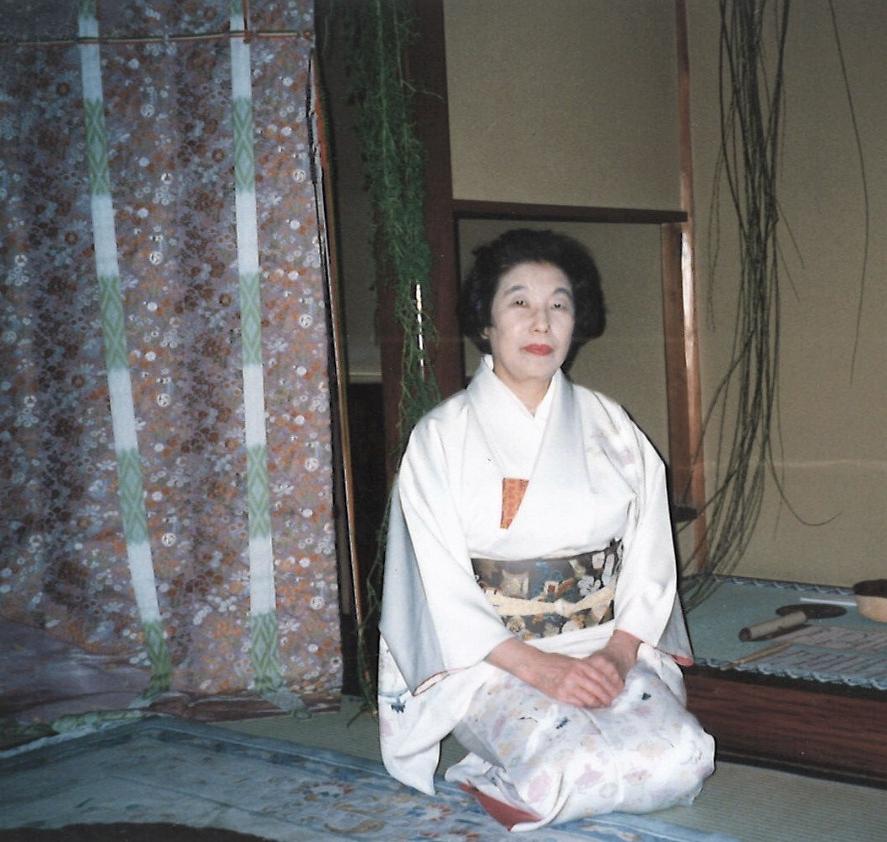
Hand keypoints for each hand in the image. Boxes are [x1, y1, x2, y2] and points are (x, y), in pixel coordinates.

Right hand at [485, 630, 640, 708]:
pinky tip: (590, 709)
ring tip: (603, 707)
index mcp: (580, 665)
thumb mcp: (570, 661)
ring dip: (598, 704)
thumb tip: (597, 678)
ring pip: (590, 699)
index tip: (615, 692)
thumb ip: (584, 668)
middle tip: (611, 703)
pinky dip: (587, 707)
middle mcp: (576, 675)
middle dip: (607, 698)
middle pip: (598, 690)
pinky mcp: (561, 695)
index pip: (601, 678)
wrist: (534, 666)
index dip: (610, 687)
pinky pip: (579, 704)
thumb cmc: (552, 662)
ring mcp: (569, 686)